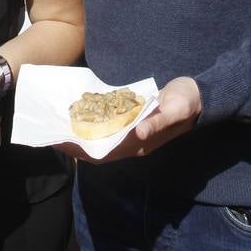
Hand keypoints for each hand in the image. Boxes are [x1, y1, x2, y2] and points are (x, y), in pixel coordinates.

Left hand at [56, 77, 202, 162]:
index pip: (104, 153)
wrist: (199, 97)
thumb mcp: (176, 110)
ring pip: (100, 138)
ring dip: (80, 133)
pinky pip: (107, 125)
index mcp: (140, 144)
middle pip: (97, 148)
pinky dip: (92, 122)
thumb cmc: (187, 104)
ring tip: (59, 123)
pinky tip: (79, 111)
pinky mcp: (132, 120)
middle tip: (51, 132)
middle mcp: (133, 142)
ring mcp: (132, 132)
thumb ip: (158, 122)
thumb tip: (138, 133)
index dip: (81, 150)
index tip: (60, 143)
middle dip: (74, 143)